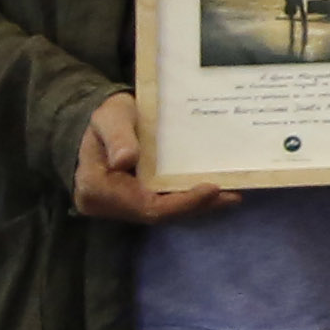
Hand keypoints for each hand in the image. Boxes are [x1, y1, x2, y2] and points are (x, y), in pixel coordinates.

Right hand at [70, 91, 230, 227]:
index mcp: (97, 188)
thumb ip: (117, 137)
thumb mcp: (110, 118)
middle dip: (196, 205)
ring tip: (231, 195)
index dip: (181, 203)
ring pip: (164, 212)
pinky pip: (163, 204)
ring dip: (197, 205)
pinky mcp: (135, 199)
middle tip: (232, 195)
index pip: (145, 207)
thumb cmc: (109, 115)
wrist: (106, 119)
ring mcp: (122, 205)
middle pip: (159, 213)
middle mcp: (108, 204)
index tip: (212, 189)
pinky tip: (215, 191)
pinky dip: (188, 199)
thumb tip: (125, 160)